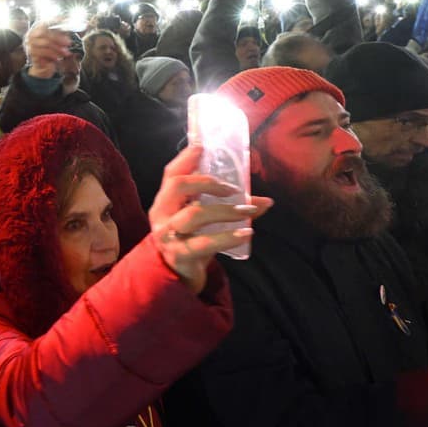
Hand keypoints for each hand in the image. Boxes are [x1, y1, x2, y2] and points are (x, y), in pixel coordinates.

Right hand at [23, 22, 71, 79]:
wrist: (43, 65)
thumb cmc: (53, 48)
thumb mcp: (61, 38)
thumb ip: (70, 31)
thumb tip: (86, 24)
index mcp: (39, 26)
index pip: (48, 20)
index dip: (58, 20)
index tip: (69, 22)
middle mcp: (32, 33)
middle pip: (44, 32)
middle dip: (58, 37)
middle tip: (69, 43)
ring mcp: (30, 43)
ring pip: (45, 44)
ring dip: (58, 49)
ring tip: (66, 53)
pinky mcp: (31, 54)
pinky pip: (42, 54)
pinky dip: (52, 55)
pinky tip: (58, 58)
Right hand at [147, 146, 272, 292]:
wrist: (176, 279)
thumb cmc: (191, 242)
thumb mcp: (204, 222)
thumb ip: (227, 207)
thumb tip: (266, 201)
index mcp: (165, 202)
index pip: (171, 174)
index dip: (186, 158)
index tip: (204, 147)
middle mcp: (162, 215)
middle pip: (178, 187)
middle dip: (207, 182)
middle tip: (232, 188)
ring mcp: (169, 236)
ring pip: (194, 215)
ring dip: (225, 210)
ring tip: (248, 210)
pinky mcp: (180, 255)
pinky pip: (205, 243)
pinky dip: (228, 237)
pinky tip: (246, 233)